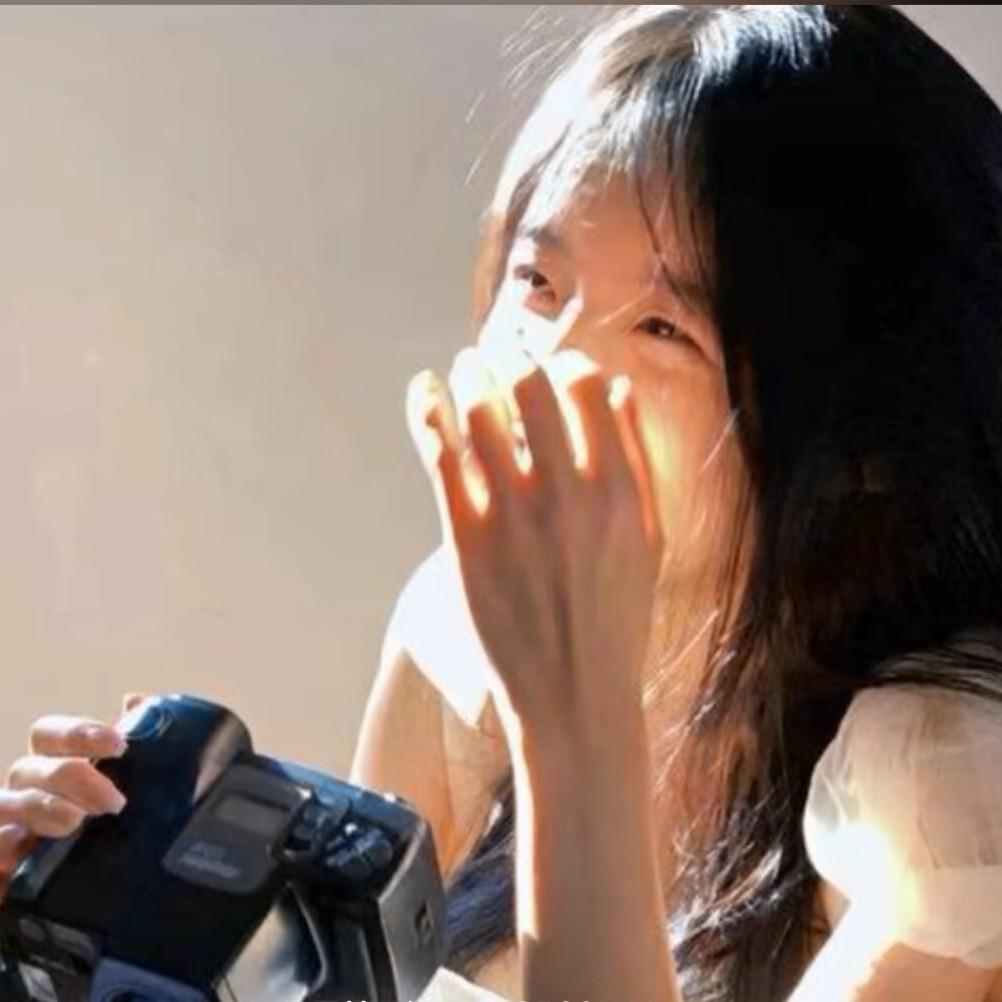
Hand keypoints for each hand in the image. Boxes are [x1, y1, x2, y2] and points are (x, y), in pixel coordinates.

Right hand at [0, 694, 143, 901]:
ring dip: (41, 809)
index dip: (79, 733)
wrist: (97, 902)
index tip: (119, 745)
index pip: (50, 734)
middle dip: (73, 777)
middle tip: (113, 801)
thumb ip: (138, 748)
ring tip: (74, 822)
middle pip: (31, 768)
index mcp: (52, 766)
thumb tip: (135, 700)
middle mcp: (24, 792)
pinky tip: (17, 846)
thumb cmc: (112, 834)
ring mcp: (6, 828)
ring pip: (7, 806)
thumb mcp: (131, 790)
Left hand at [406, 347, 662, 753]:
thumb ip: (639, 460)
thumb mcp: (650, 539)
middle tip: (497, 355)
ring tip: (464, 365)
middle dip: (511, 357)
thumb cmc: (617, 617)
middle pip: (528, 385)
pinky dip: (427, 410)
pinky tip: (424, 391)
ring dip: (468, 373)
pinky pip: (440, 454)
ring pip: (479, 410)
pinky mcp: (466, 539)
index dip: (566, 364)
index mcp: (618, 489)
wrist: (573, 694)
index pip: (586, 387)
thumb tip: (616, 391)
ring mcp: (513, 516)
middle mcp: (566, 493)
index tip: (554, 368)